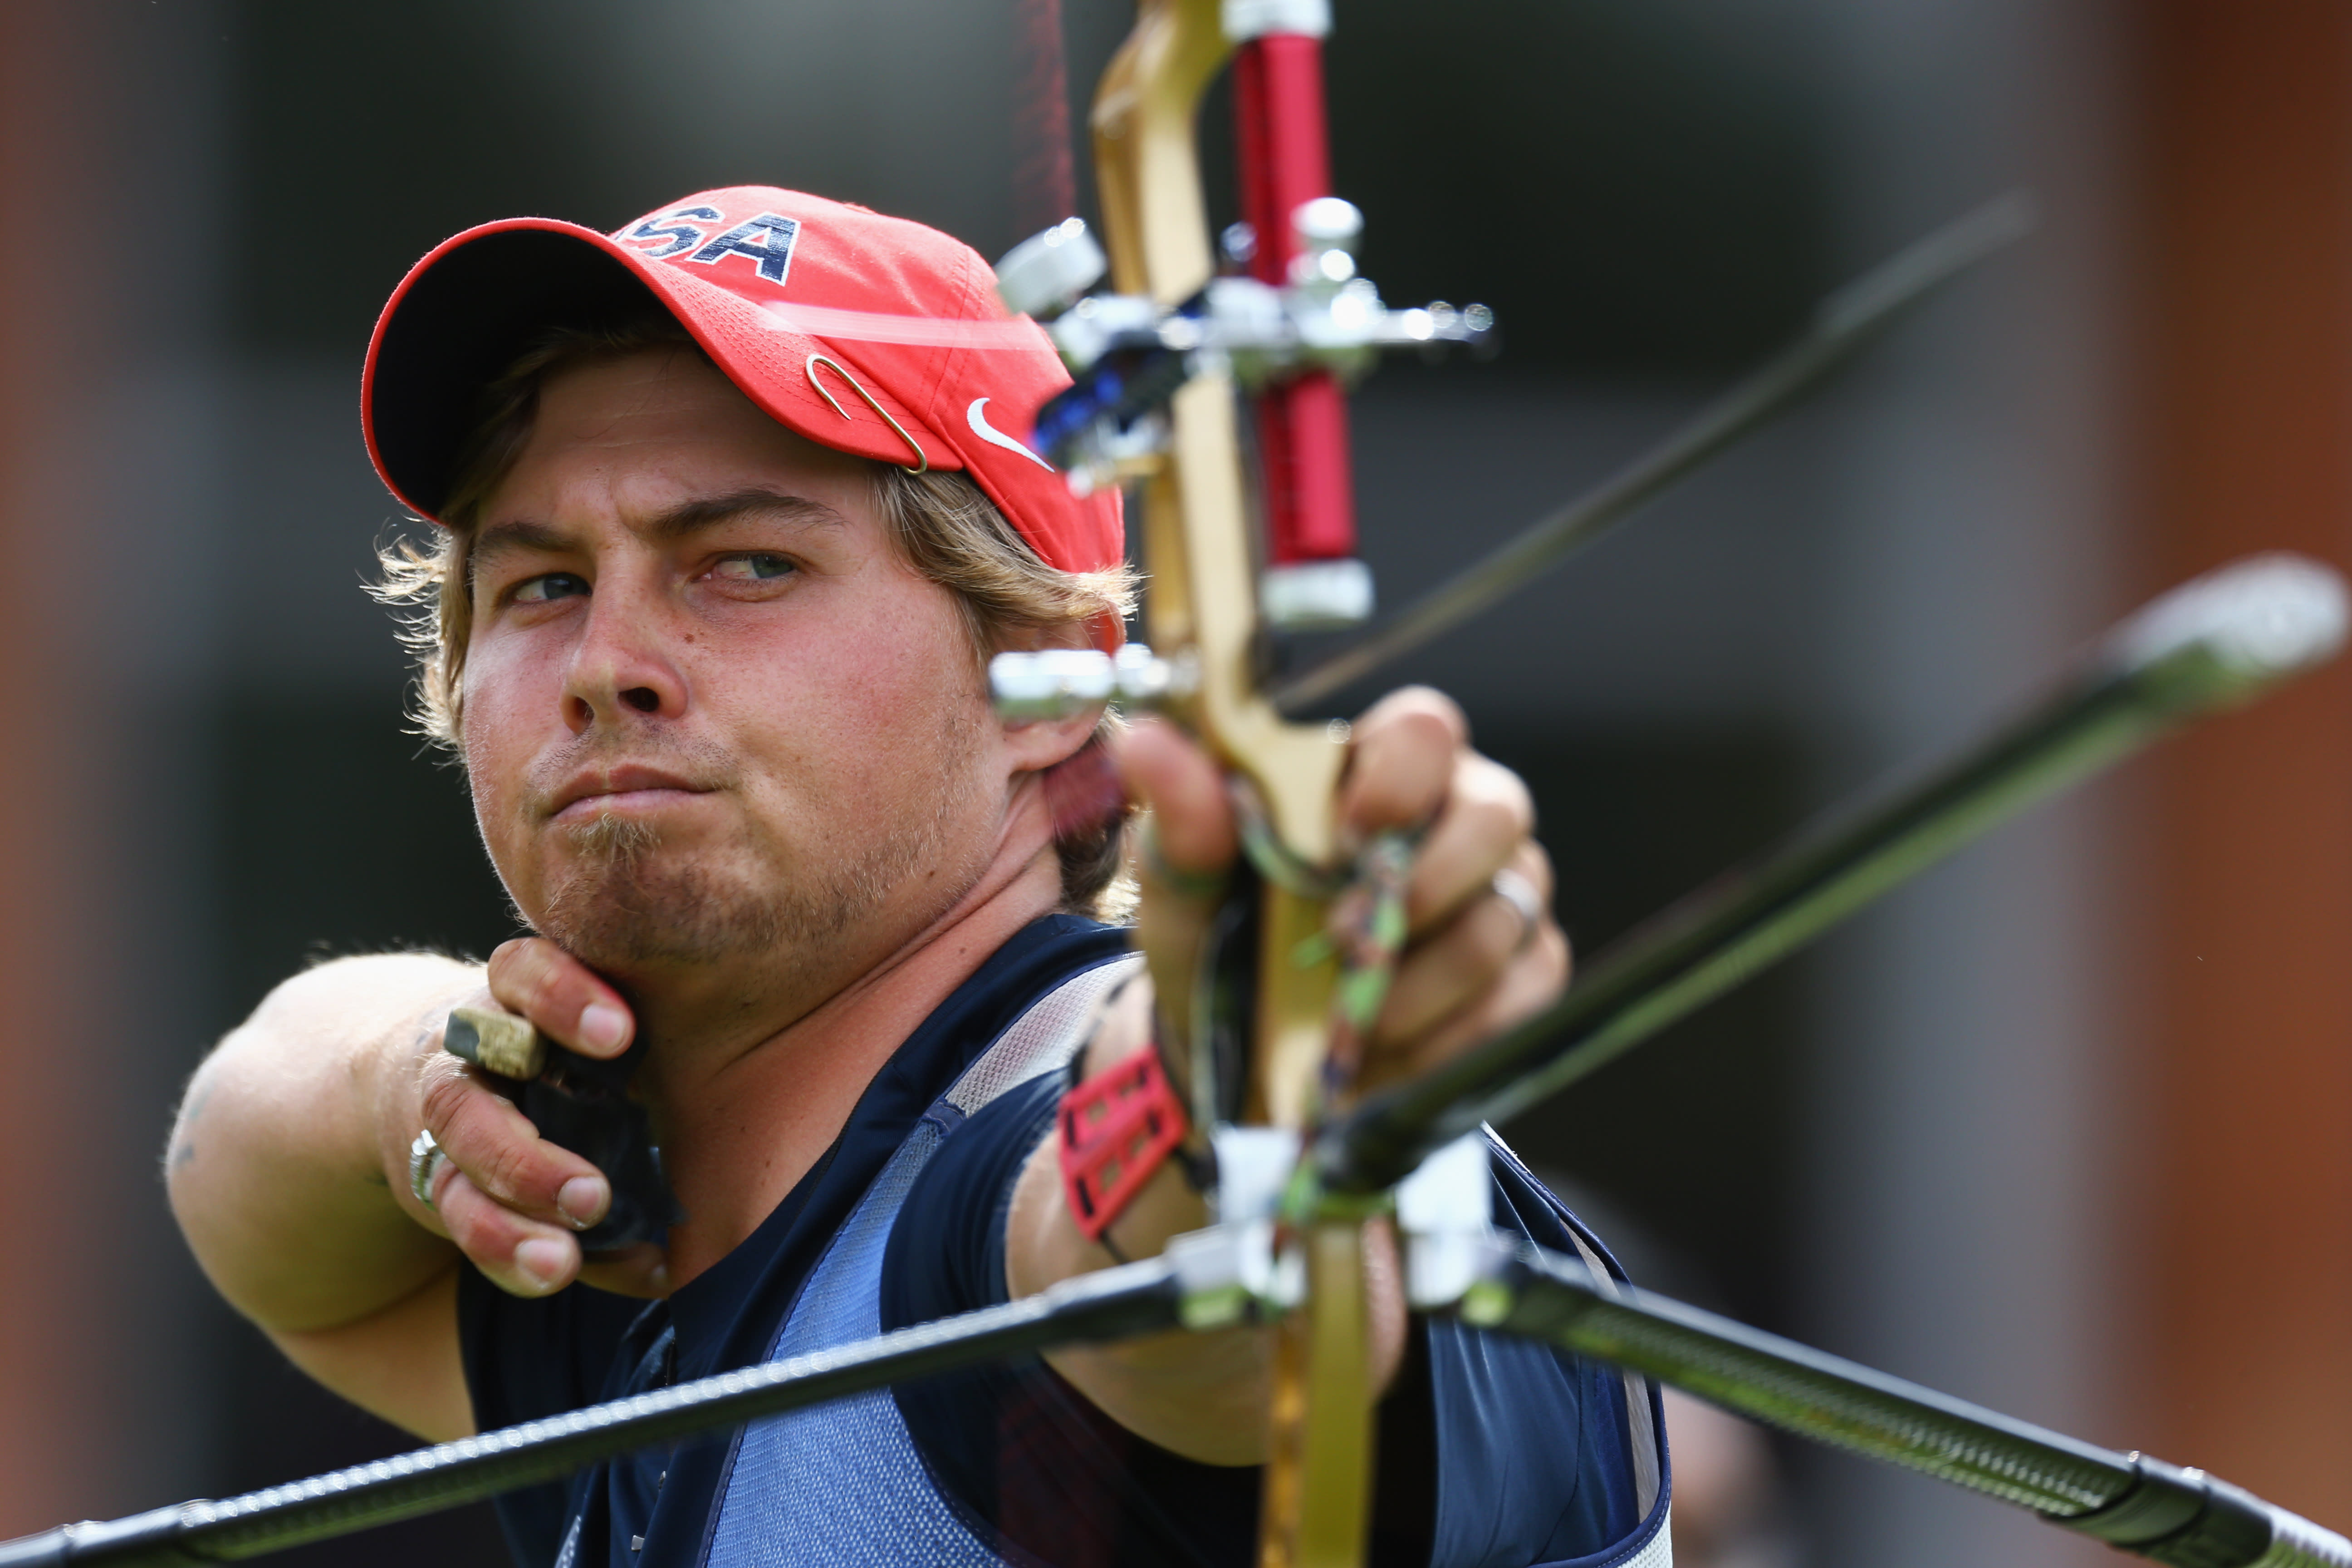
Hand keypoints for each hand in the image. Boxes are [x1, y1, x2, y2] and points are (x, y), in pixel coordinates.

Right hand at [398, 939, 668, 1298]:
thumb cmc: (560, 1046)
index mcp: (516, 997)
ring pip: (453, 1174)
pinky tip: (566, 1271)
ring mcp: (449, 1123)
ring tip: (561, 1263)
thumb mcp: (589, 1027)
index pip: (523, 973)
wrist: (442, 1068)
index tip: (620, 1037)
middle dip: (524, 1159)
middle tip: (592, 1197)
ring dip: (507, 1225)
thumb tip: (715, 1136)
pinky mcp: (437, 1180)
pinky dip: (514, 1256)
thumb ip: (633, 1063)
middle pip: (463, 1099)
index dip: (562, 999)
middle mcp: (468, 1057)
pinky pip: (462, 1219)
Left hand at [1115, 686, 1569, 1102]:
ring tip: (1352, 1017)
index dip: (1399, 778)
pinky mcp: (1528, 969)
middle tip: (1343, 942)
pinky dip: (1453, 1033)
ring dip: (1418, 982)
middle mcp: (1458, 815)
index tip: (1343, 840)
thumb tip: (1146, 743)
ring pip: (1504, 916)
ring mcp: (1504, 891)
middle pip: (1496, 813)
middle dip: (1422, 887)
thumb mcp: (1188, 890)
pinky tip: (1395, 1048)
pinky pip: (1522, 993)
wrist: (1249, 1058)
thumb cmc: (1225, 945)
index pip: (1426, 728)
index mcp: (1376, 768)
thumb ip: (1185, 819)